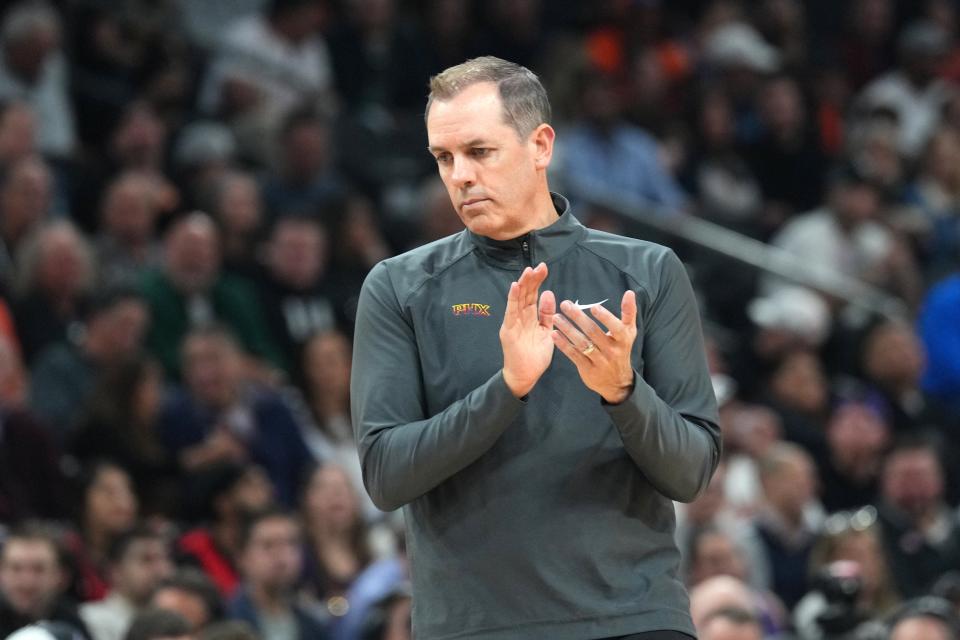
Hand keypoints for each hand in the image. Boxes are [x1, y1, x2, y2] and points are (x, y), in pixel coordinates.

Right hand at [500, 262, 555, 397]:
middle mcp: (520, 316)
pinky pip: (511, 312)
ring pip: (518, 300)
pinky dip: (512, 299)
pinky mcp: (508, 330)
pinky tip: (515, 287)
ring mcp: (513, 322)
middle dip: (532, 279)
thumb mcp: (546, 331)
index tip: (544, 268)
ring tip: (528, 271)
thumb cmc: (536, 356)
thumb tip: (548, 293)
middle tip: (539, 266)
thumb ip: (547, 314)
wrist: (526, 375)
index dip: (538, 281)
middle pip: (525, 294)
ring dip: (522, 285)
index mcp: (530, 316)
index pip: (533, 294)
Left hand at [552, 290, 637, 403]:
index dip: (606, 317)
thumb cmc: (621, 349)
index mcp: (623, 339)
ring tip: (556, 317)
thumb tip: (630, 292)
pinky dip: (564, 345)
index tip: (593, 306)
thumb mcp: (629, 332)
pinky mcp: (587, 370)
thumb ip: (629, 312)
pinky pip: (574, 355)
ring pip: (582, 344)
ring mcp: (599, 361)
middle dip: (578, 317)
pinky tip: (554, 334)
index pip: (616, 328)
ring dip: (568, 329)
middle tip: (566, 304)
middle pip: (593, 333)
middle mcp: (612, 351)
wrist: (617, 382)